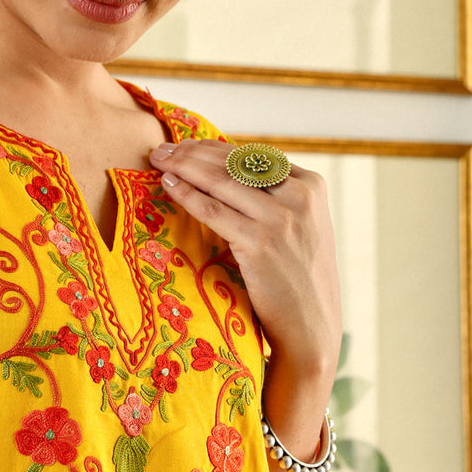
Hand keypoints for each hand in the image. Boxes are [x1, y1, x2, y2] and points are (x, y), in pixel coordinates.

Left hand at [148, 139, 340, 380]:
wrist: (312, 326)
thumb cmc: (298, 278)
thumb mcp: (300, 228)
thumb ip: (275, 199)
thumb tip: (227, 173)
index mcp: (312, 186)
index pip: (254, 155)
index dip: (215, 147)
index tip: (187, 145)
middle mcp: (299, 197)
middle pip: (235, 162)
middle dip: (194, 151)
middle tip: (164, 148)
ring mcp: (280, 219)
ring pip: (220, 180)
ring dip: (183, 165)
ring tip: (158, 159)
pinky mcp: (259, 243)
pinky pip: (212, 210)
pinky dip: (187, 194)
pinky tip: (169, 185)